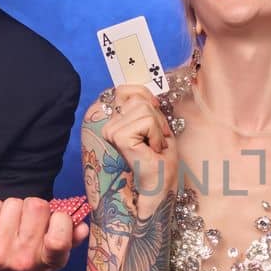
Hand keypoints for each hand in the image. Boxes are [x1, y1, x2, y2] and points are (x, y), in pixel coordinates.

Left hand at [0, 197, 89, 270]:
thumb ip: (70, 240)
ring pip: (14, 203)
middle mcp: (24, 259)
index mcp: (47, 262)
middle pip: (37, 206)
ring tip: (8, 225)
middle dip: (33, 207)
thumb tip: (82, 227)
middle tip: (26, 222)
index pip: (59, 237)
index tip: (53, 222)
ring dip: (12, 209)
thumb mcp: (49, 255)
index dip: (59, 219)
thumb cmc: (21, 257)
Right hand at [99, 86, 175, 209]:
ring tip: (154, 145)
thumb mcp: (156, 122)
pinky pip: (147, 121)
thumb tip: (146, 89)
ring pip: (145, 109)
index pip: (126, 90)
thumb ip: (146, 103)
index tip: (155, 117)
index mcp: (115, 120)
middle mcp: (109, 125)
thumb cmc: (161, 155)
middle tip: (156, 138)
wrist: (162, 181)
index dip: (147, 98)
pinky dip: (157, 135)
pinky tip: (152, 150)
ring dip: (158, 128)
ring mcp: (111, 131)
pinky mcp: (119, 137)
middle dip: (156, 118)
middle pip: (139, 99)